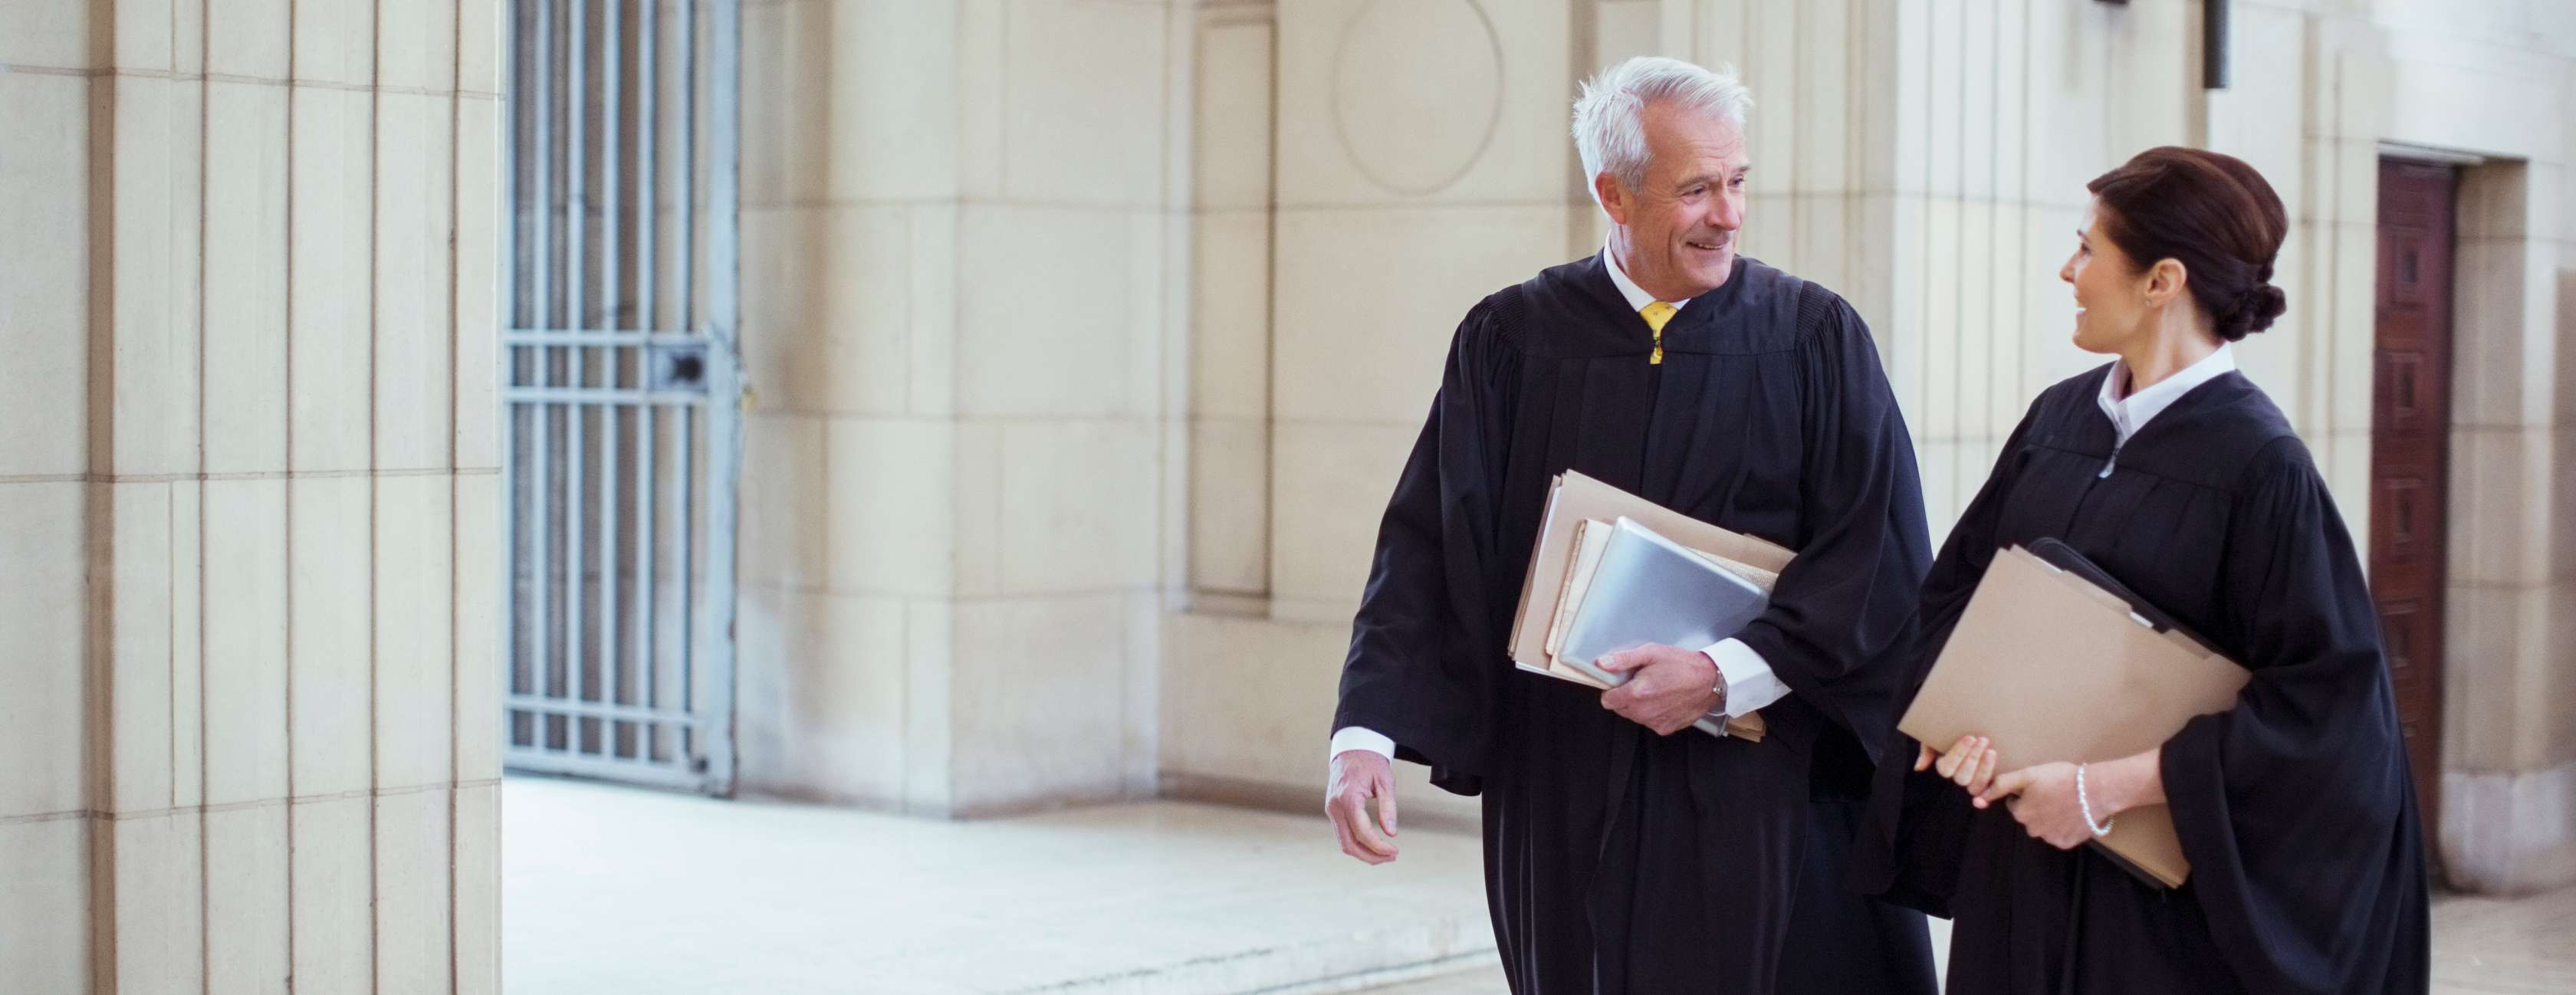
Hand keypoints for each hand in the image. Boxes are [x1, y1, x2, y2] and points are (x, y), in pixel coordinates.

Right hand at [1326, 750, 1398, 864]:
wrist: (1351, 749)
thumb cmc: (1370, 762)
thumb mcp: (1384, 781)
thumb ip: (1388, 807)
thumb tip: (1391, 833)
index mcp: (1347, 798)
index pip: (1362, 832)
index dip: (1379, 846)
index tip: (1395, 850)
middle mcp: (1335, 807)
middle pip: (1349, 844)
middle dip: (1371, 856)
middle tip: (1392, 856)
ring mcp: (1331, 810)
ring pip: (1344, 843)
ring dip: (1364, 853)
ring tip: (1385, 854)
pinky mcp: (1332, 811)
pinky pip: (1343, 834)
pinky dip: (1357, 844)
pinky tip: (1373, 845)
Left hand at [1596, 644, 1722, 735]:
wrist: (1710, 680)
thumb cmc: (1682, 664)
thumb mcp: (1651, 652)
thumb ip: (1623, 659)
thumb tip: (1602, 664)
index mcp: (1637, 693)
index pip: (1607, 700)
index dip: (1612, 689)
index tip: (1621, 682)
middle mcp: (1644, 712)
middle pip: (1620, 709)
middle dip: (1625, 696)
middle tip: (1642, 682)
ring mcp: (1655, 722)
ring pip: (1634, 716)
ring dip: (1638, 705)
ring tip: (1655, 690)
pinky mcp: (1666, 728)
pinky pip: (1649, 722)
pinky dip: (1652, 713)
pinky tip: (1664, 700)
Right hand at [1916, 734, 2001, 797]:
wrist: (1971, 718)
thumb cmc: (1952, 728)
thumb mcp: (1936, 735)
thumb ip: (1927, 750)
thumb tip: (1919, 767)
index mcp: (1945, 766)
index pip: (1946, 768)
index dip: (1958, 754)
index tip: (1970, 737)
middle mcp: (1958, 776)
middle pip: (1962, 777)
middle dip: (1973, 759)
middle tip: (1982, 740)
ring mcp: (1974, 780)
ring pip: (1975, 785)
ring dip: (1984, 769)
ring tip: (1991, 751)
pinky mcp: (1989, 781)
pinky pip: (1990, 787)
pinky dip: (1992, 776)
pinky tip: (1996, 761)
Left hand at [1978, 761, 2091, 849]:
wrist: (2096, 791)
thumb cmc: (2061, 779)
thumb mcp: (2028, 775)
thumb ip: (2001, 784)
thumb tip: (1978, 797)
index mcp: (2021, 813)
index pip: (2015, 804)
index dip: (2026, 794)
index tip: (2039, 787)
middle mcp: (2033, 829)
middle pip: (2030, 817)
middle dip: (2037, 807)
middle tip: (2054, 793)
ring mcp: (2050, 838)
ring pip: (2044, 827)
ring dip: (2050, 817)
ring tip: (2065, 803)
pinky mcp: (2067, 842)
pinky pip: (2060, 835)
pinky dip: (2064, 827)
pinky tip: (2072, 814)